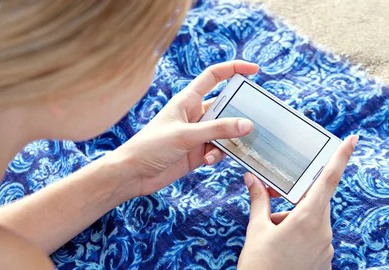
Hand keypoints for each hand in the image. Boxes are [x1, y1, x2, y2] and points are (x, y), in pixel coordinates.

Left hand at [114, 60, 258, 197]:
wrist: (133, 174)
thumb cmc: (150, 146)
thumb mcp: (185, 135)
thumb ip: (217, 130)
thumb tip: (247, 125)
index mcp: (187, 100)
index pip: (214, 76)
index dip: (234, 69)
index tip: (255, 70)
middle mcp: (195, 114)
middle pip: (226, 106)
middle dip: (239, 114)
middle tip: (253, 123)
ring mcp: (197, 134)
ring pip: (225, 131)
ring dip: (228, 140)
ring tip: (219, 149)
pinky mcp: (198, 152)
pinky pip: (219, 149)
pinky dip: (218, 154)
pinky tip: (208, 161)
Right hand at [237, 135, 357, 269]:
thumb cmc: (259, 263)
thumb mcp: (256, 228)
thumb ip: (259, 201)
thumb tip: (252, 178)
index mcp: (306, 218)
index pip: (327, 180)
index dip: (340, 158)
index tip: (352, 139)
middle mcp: (322, 231)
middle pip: (314, 202)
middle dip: (294, 204)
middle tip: (273, 218)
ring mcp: (326, 247)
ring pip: (313, 221)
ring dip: (295, 222)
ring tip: (274, 239)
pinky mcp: (325, 260)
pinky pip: (315, 238)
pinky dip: (300, 237)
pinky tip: (284, 250)